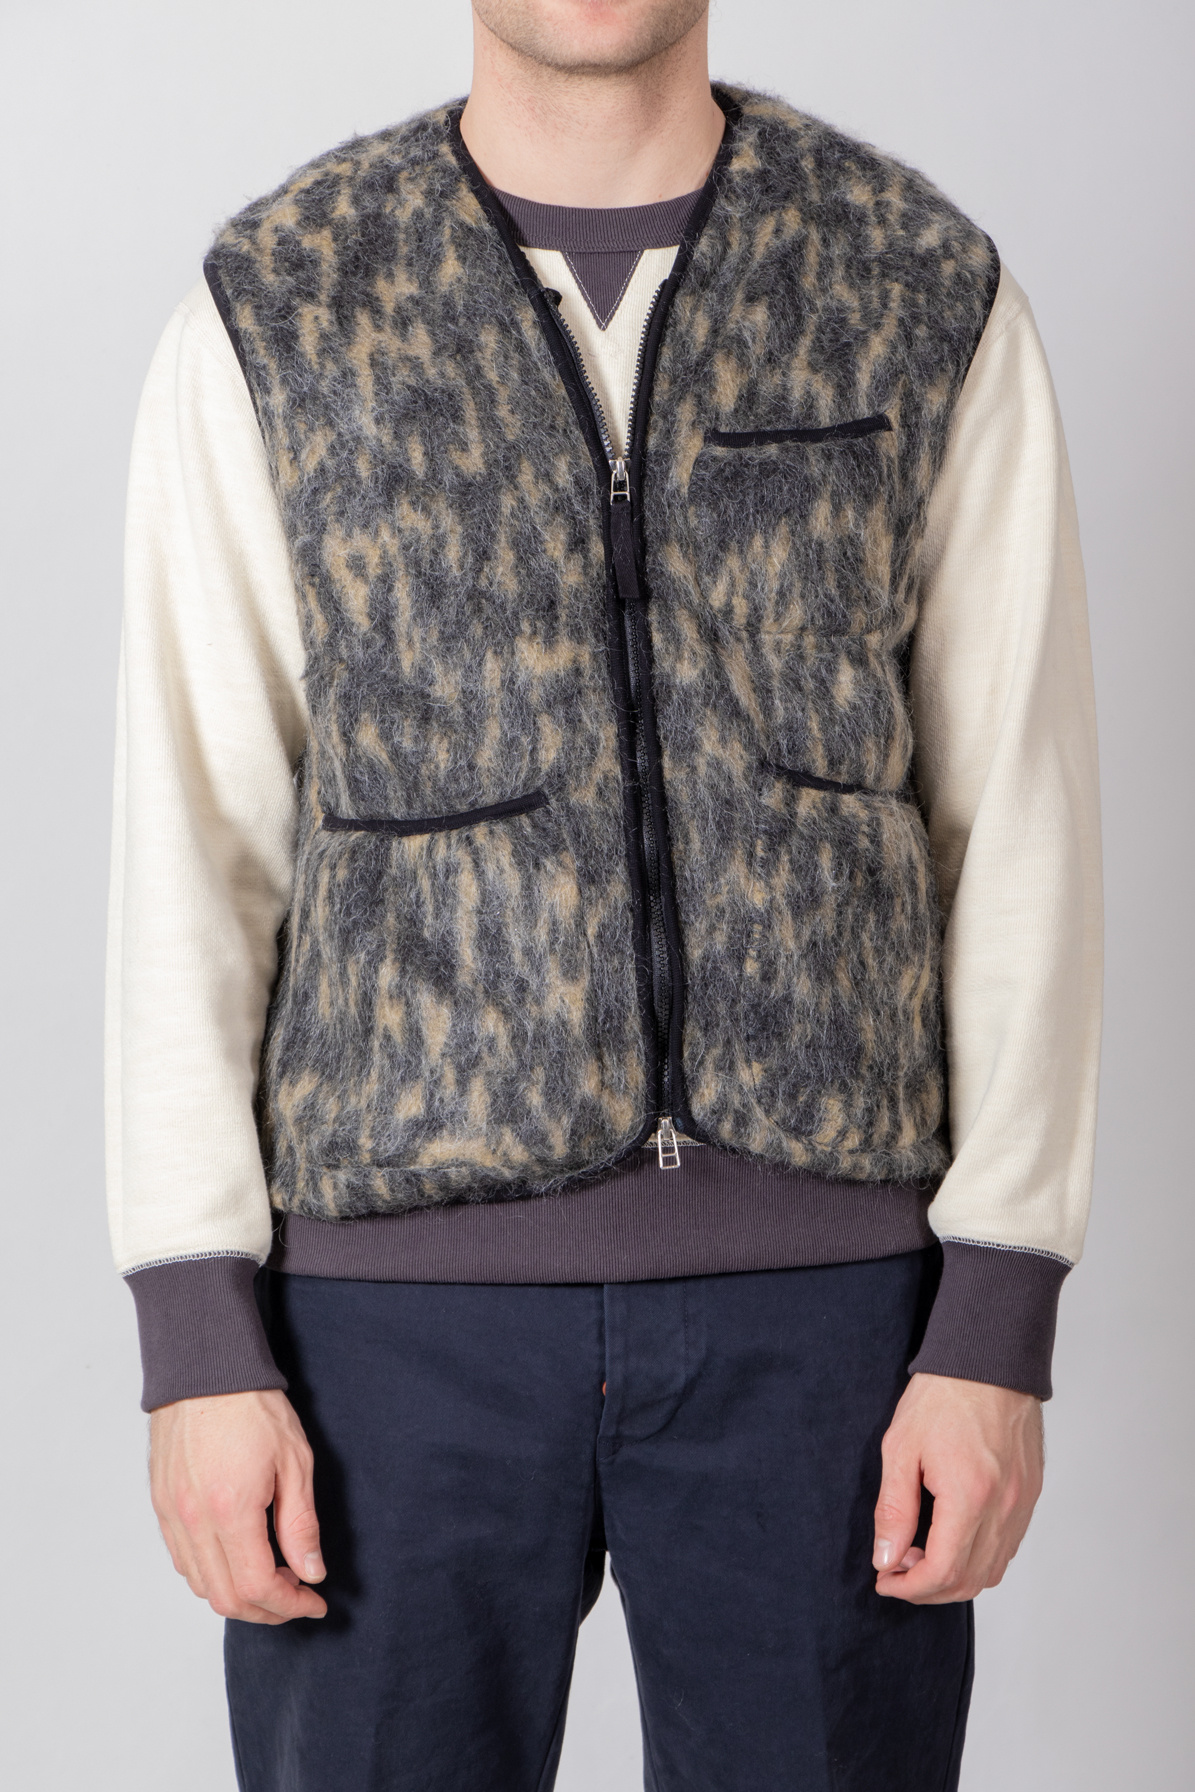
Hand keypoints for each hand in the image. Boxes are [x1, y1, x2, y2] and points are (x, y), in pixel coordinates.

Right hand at [150, 1388, 326, 1624]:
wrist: (205, 1369)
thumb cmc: (253, 1407)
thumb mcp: (294, 1461)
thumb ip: (301, 1524)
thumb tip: (311, 1573)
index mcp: (230, 1510)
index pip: (257, 1587)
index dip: (290, 1605)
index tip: (315, 1602)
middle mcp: (193, 1520)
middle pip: (225, 1598)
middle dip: (266, 1610)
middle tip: (296, 1596)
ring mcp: (172, 1514)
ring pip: (201, 1584)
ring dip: (238, 1595)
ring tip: (272, 1577)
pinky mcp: (162, 1505)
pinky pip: (183, 1560)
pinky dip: (212, 1573)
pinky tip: (239, 1557)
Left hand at [872, 1371, 1042, 1603]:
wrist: (989, 1361)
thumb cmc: (942, 1396)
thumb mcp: (901, 1447)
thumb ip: (893, 1509)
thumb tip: (887, 1559)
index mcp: (969, 1496)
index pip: (942, 1572)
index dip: (909, 1588)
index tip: (885, 1580)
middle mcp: (1003, 1507)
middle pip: (969, 1582)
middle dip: (928, 1590)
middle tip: (897, 1570)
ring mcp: (1022, 1503)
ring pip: (992, 1572)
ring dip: (955, 1579)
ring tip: (920, 1554)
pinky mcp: (1030, 1495)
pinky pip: (1007, 1548)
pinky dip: (979, 1560)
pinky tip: (952, 1540)